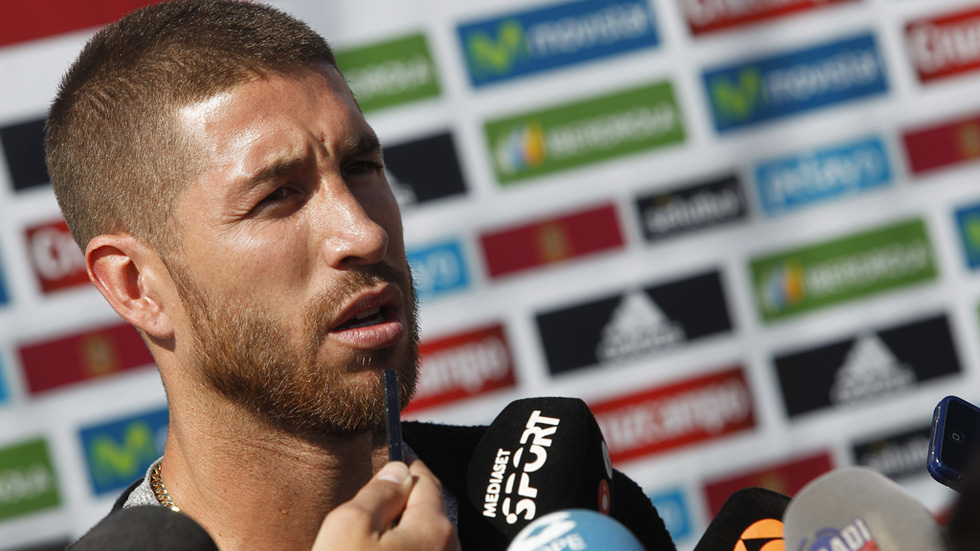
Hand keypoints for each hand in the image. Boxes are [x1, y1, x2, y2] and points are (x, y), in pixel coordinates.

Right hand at [313, 459, 459, 550]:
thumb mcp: (350, 526)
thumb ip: (378, 492)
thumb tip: (398, 470)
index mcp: (435, 529)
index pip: (424, 478)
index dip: (402, 465)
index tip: (387, 459)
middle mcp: (449, 550)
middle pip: (424, 510)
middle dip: (399, 503)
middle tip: (367, 508)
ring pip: (418, 539)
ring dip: (397, 534)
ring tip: (364, 540)